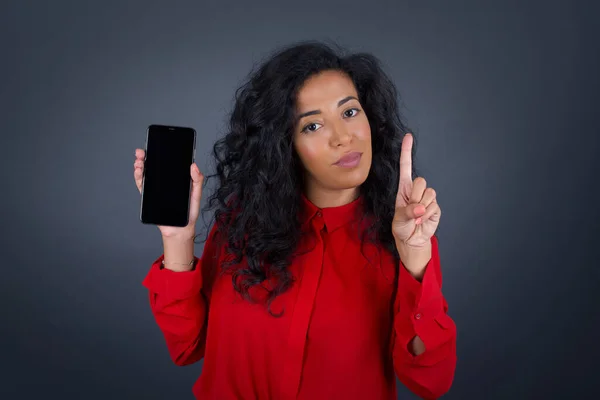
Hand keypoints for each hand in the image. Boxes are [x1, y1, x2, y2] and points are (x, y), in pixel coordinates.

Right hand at [134, 148, 203, 237]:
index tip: (157, 145)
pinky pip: (142, 186)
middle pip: (154, 166)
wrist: (181, 229)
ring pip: (146, 174)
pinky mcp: (150, 197)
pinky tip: (139, 172)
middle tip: (143, 152)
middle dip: (146, 157)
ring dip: (140, 166)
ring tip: (140, 161)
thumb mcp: (196, 194)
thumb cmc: (189, 212)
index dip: (161, 153)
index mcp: (176, 179)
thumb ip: (197, 180)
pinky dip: (139, 178)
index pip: (167, 163)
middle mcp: (165, 182)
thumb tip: (194, 165)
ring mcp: (157, 189)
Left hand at [392, 133, 440, 248]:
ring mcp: (427, 198)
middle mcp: (416, 190)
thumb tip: (421, 208)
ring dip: (421, 208)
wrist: (412, 240)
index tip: (408, 137)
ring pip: (429, 193)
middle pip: (420, 181)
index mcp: (404, 189)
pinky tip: (422, 221)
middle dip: (415, 197)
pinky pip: (434, 206)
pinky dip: (427, 216)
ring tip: (416, 218)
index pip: (406, 167)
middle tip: (411, 210)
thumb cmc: (402, 227)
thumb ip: (408, 212)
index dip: (406, 152)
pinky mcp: (435, 207)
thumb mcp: (399, 220)